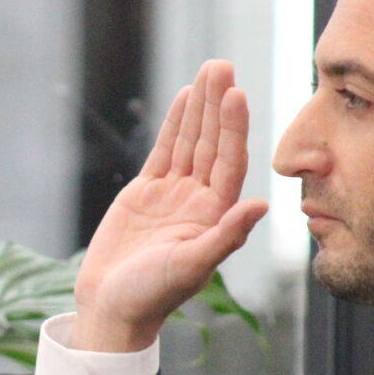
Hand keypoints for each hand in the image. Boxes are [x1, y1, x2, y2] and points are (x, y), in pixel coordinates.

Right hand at [72, 59, 268, 351]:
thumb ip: (225, 236)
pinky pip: (165, 150)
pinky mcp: (146, 194)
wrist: (113, 309)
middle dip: (218, 105)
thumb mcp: (191, 266)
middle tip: (222, 65)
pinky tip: (185, 97)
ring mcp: (173, 194)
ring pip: (190, 141)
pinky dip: (174, 124)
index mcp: (215, 215)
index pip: (229, 162)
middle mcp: (199, 200)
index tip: (236, 94)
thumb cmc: (152, 296)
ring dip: (200, 107)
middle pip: (212, 143)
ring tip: (209, 70)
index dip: (233, 128)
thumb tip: (260, 205)